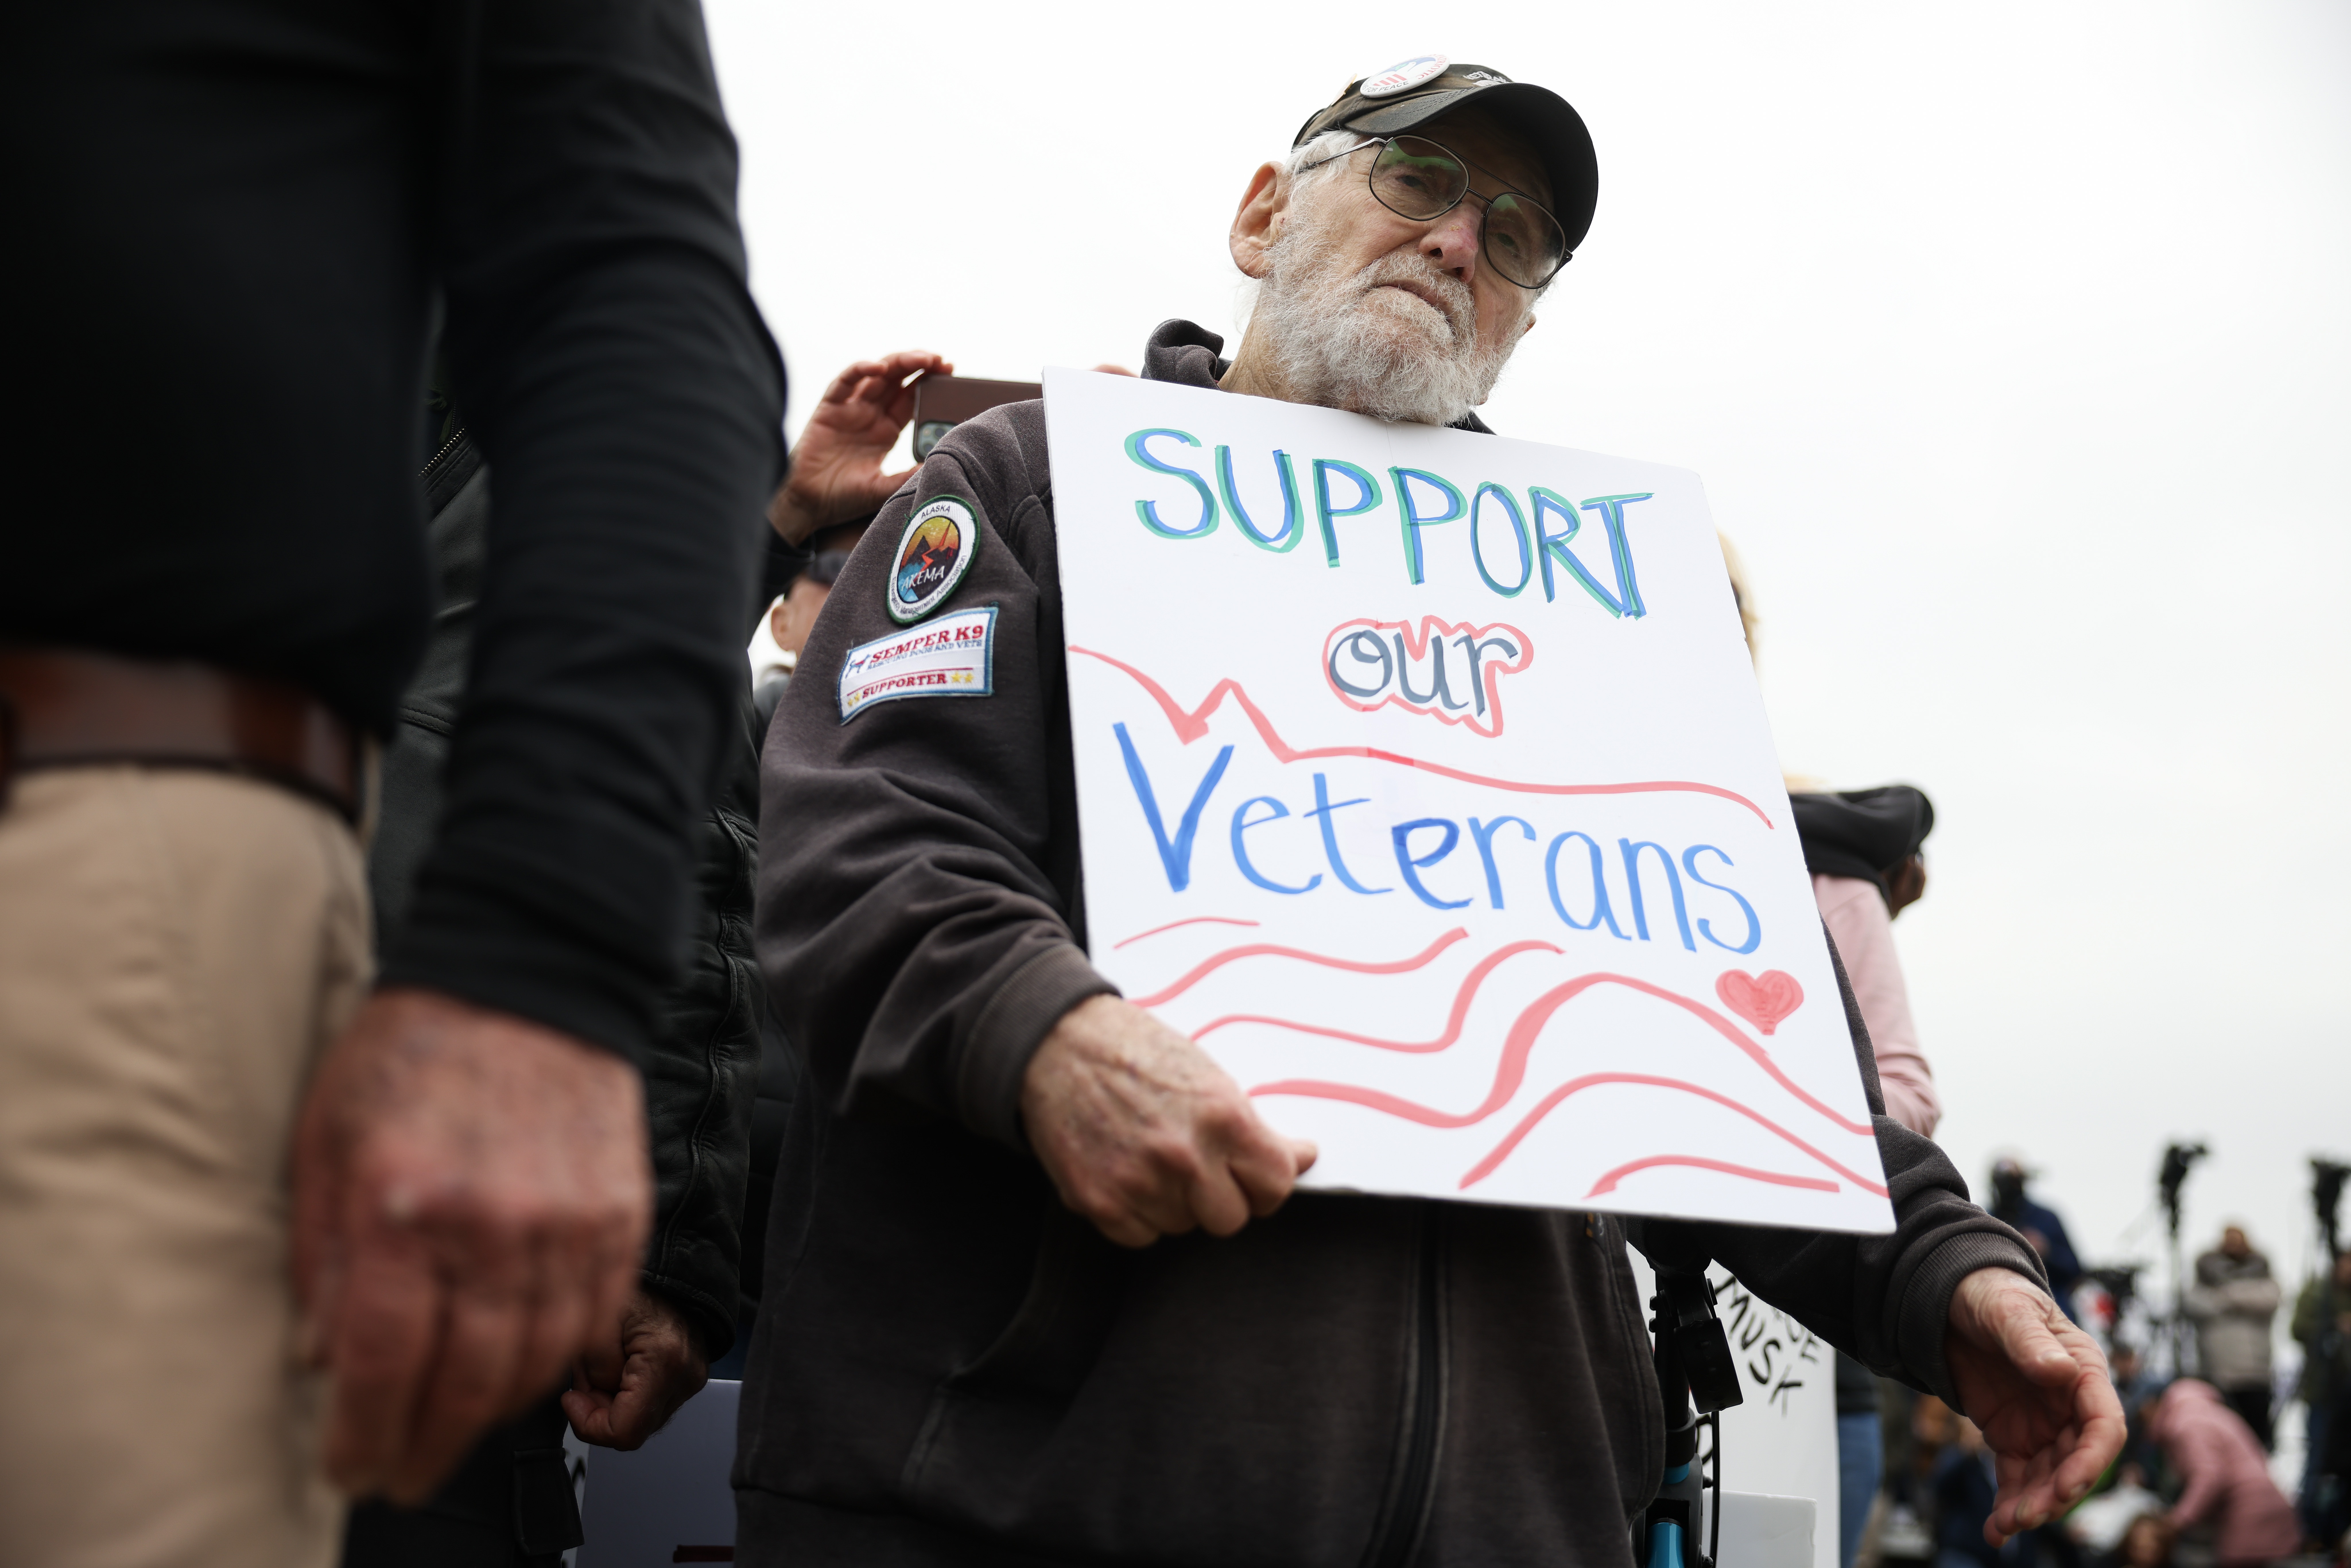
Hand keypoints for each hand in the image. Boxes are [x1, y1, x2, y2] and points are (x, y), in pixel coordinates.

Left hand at [290, 989, 650, 1501]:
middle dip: (426, 1445)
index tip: (352, 1466)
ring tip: (457, 1422)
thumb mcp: (327, 1143)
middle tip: (402, 1468)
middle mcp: (496, 1221)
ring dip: (491, 1411)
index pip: (385, 1363)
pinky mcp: (620, 1213)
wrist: (527, 973)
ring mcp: (570, 1221)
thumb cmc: (417, 1049)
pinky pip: (593, 1317)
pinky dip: (557, 1357)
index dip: (364, 1435)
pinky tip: (523, 1365)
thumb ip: (323, 1257)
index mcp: (409, 1203)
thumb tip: (324, 1358)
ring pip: (536, 1362)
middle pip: (466, 1380)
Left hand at [561, 1289, 707, 1449]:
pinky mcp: (689, 1382)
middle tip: (584, 1376)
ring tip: (602, 1367)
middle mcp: (685, 1379)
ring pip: (639, 1421)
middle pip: (631, 1429)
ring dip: (611, 1402)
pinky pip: (650, 1406)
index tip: (572, 1400)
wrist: (677, 1275)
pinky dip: (627, 1395)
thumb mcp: (601, 1320)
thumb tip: (585, 1401)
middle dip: (597, 1410)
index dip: (589, 1425)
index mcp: (664, 1362)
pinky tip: (619, 1368)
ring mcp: (690, 1383)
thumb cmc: (642, 1290)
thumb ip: (593, 1367)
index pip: (624, 1431)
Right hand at [768, 350, 951, 542]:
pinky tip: (879, 367)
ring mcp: (850, 408)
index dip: (929, 382)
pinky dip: (860, 369)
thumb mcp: (885, 489)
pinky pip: (844, 382)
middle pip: (898, 379)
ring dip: (899, 362)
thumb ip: (909, 477)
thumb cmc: (846, 498)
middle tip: (942, 360)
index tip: (950, 371)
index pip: (912, 397)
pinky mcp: (829, 408)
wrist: (810, 505)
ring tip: (921, 358)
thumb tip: (938, 465)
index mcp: (887, 429)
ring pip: (876, 374)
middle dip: (919, 365)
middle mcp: (870, 414)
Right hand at [1019, 994, 1316, 1247]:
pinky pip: (1140, 1235)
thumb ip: (1255, 1127)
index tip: (1251, 1174)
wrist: (1059, 1042)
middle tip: (1197, 1164)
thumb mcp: (1209, 1076)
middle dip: (1219, 1196)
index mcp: (1222, 1117)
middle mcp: (1184, 1156)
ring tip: (1152, 1157)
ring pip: (1183, 1226)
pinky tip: (1126, 1171)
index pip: (1274, 1185)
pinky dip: (1137, 1213)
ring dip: (1175, 1202)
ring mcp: (1139, 1183)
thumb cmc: (1137, 1051)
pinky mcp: (1098, 1201)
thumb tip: (1303, 1156)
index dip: (1264, 1182)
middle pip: (1230, 1218)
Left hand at [1944, 1268, 2124, 1544]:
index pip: (2104, 1426)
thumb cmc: (1991, 1294)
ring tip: (2004, 1527)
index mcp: (2083, 1372)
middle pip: (2076, 1461)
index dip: (2091, 1461)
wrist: (1951, 1299)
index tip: (2067, 1487)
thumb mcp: (2008, 1309)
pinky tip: (1995, 1531)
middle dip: (2056, 1493)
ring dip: (2031, 1506)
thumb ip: (2032, 1340)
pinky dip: (2008, 1503)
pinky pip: (2017, 1477)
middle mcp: (2068, 1405)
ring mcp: (2042, 1424)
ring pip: (2047, 1477)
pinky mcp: (2013, 1435)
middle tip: (2025, 1516)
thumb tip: (2059, 1370)